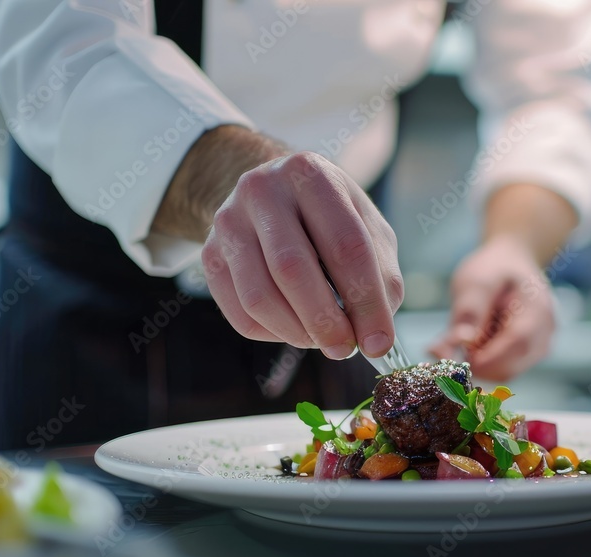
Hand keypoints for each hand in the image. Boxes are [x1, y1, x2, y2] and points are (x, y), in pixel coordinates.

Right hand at [202, 151, 403, 358]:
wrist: (273, 195)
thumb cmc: (330, 218)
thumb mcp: (368, 229)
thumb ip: (380, 277)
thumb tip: (375, 337)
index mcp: (311, 174)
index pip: (344, 245)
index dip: (366, 301)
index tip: (378, 341)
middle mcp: (262, 190)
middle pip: (292, 269)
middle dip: (325, 321)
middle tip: (345, 348)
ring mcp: (228, 221)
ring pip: (259, 297)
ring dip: (297, 332)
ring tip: (322, 340)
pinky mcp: (209, 255)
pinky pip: (239, 313)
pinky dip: (273, 333)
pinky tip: (294, 329)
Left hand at [429, 235, 554, 380]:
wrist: (512, 264)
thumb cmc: (494, 269)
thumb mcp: (476, 279)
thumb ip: (470, 310)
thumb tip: (461, 341)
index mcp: (537, 310)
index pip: (517, 344)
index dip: (486, 358)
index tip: (453, 361)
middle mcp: (545, 335)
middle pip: (511, 367)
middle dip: (475, 365)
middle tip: (443, 350)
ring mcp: (539, 348)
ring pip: (505, 374)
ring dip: (476, 365)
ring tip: (457, 339)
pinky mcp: (528, 357)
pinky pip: (504, 370)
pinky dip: (482, 364)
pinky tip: (469, 344)